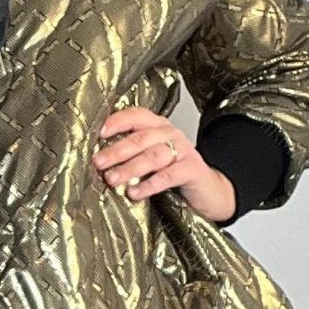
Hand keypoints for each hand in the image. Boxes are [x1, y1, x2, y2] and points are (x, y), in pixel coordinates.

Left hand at [91, 107, 235, 223]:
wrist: (209, 191)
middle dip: (116, 151)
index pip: (136, 116)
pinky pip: (168, 175)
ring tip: (112, 179)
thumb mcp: (151, 160)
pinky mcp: (192, 169)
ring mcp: (183, 150)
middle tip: (99, 162)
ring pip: (152, 156)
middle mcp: (170, 134)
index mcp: (158, 127)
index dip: (117, 121)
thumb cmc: (174, 174)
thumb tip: (99, 161)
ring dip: (129, 168)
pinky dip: (149, 184)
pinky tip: (135, 192)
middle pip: (139, 138)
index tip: (99, 133)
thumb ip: (131, 155)